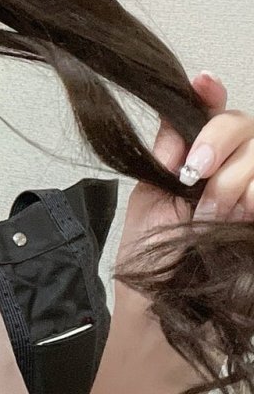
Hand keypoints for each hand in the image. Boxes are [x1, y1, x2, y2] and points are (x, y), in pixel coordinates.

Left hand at [116, 72, 253, 282]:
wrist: (168, 312)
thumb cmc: (153, 260)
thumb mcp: (149, 197)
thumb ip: (166, 153)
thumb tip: (180, 115)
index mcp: (198, 159)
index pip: (212, 112)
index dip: (209, 92)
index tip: (202, 81)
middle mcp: (233, 170)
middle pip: (244, 124)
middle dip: (216, 142)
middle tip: (193, 174)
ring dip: (231, 182)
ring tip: (209, 217)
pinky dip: (253, 195)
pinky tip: (240, 217)